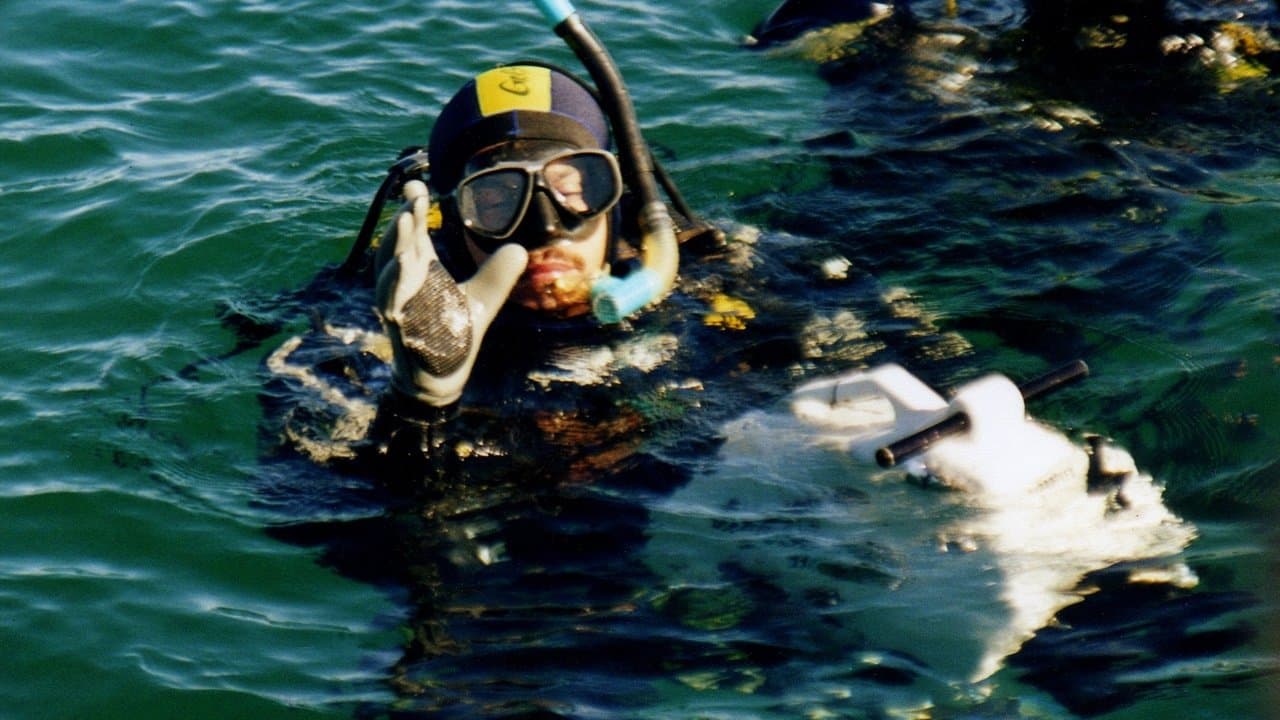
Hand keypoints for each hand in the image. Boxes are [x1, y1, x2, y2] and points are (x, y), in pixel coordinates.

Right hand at [374, 180, 527, 406]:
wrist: (441, 378)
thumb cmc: (453, 334)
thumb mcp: (481, 300)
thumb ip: (498, 275)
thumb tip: (520, 249)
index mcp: (420, 271)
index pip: (413, 234)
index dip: (412, 209)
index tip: (416, 185)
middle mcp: (404, 284)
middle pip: (398, 246)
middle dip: (404, 221)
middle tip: (412, 197)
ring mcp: (398, 305)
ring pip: (389, 270)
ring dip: (396, 245)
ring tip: (407, 221)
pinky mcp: (398, 327)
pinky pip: (392, 302)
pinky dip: (395, 283)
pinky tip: (402, 265)